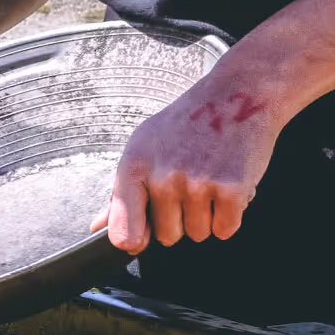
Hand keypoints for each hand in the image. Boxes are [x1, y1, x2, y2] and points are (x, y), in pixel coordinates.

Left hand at [90, 78, 281, 252]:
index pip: (123, 233)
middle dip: (180, 218)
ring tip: (209, 178)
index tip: (144, 233)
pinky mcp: (231, 189)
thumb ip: (122, 194)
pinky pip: (225, 229)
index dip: (136, 240)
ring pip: (198, 234)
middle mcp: (162, 176)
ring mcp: (196, 183)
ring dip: (206, 215)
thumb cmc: (186, 123)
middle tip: (189, 183)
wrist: (236, 95)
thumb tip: (97, 228)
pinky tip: (227, 184)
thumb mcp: (143, 147)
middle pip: (167, 237)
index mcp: (133, 167)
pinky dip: (229, 215)